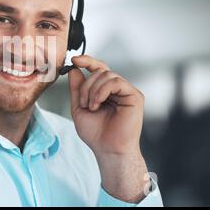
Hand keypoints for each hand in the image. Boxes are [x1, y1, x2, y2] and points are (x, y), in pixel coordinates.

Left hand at [68, 55, 148, 202]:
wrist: (107, 149)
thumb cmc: (95, 133)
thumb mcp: (78, 107)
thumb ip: (77, 89)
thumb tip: (74, 69)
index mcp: (106, 90)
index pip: (98, 68)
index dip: (87, 61)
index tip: (74, 60)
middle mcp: (118, 89)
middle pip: (100, 70)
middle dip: (86, 85)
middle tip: (82, 103)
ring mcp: (127, 91)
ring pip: (107, 74)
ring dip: (92, 90)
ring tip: (90, 107)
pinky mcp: (135, 96)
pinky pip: (116, 82)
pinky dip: (102, 91)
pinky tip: (97, 104)